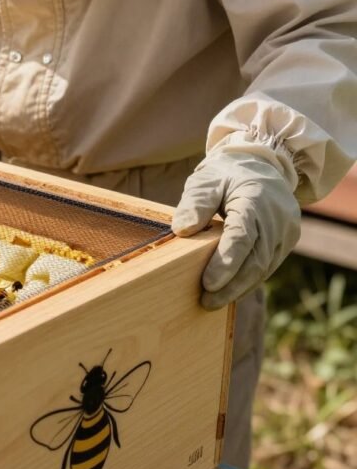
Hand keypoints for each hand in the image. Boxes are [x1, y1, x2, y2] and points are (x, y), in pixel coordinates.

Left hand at [172, 150, 300, 309]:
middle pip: (256, 260)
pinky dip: (248, 280)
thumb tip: (182, 230)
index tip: (207, 284)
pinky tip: (229, 291)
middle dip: (231, 285)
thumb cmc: (226, 174)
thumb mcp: (206, 180)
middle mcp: (277, 218)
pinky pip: (268, 266)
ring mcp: (286, 231)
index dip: (225, 263)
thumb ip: (195, 203)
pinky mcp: (287, 240)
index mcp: (256, 200)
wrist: (261, 165)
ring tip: (213, 302)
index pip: (242, 237)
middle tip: (206, 303)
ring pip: (264, 267)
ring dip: (239, 288)